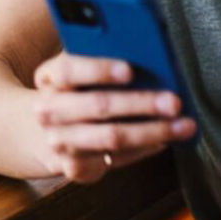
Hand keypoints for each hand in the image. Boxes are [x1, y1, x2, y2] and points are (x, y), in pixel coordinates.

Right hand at [32, 52, 196, 182]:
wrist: (37, 133)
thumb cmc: (73, 91)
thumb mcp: (77, 69)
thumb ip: (101, 57)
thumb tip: (149, 51)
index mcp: (49, 77)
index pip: (69, 70)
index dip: (99, 70)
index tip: (130, 70)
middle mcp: (49, 110)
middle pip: (98, 106)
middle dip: (140, 103)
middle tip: (174, 101)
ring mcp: (60, 142)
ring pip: (112, 137)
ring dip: (152, 131)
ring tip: (183, 125)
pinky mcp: (73, 168)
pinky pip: (115, 160)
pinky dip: (143, 150)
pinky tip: (164, 141)